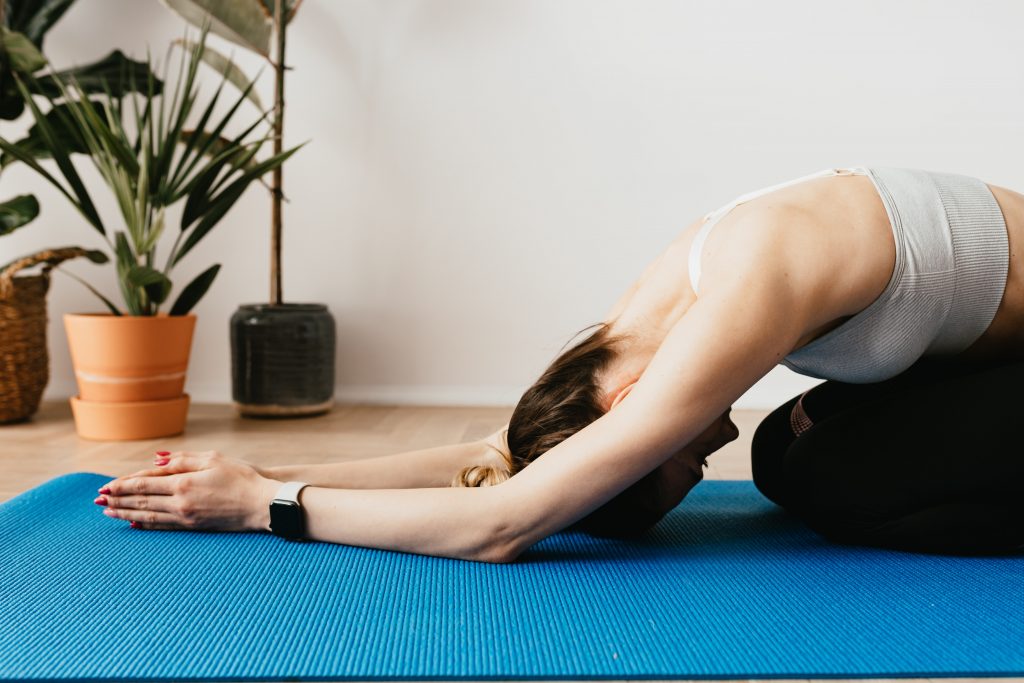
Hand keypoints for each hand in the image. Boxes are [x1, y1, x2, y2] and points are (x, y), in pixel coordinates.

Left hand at [95, 450, 278, 531]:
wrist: (263, 505)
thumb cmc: (243, 478)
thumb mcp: (214, 459)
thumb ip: (183, 459)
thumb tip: (155, 459)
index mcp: (183, 483)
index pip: (144, 483)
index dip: (123, 485)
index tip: (105, 486)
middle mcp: (181, 502)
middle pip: (141, 501)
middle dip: (117, 500)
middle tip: (98, 500)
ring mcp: (187, 517)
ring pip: (148, 516)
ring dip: (125, 513)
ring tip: (108, 512)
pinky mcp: (194, 527)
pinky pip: (163, 527)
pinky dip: (145, 525)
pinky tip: (135, 524)